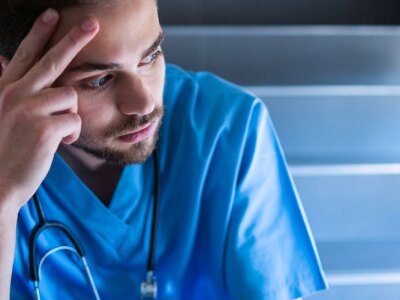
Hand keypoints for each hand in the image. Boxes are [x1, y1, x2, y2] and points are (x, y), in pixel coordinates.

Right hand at [0, 9, 98, 213]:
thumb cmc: (5, 151)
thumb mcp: (3, 115)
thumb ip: (11, 90)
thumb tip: (1, 62)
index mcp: (5, 90)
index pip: (25, 55)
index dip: (39, 33)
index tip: (52, 14)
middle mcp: (14, 94)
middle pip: (52, 60)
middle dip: (74, 39)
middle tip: (92, 22)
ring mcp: (27, 109)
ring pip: (70, 97)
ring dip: (69, 116)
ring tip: (55, 133)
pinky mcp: (43, 128)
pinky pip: (75, 121)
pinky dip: (71, 134)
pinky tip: (57, 144)